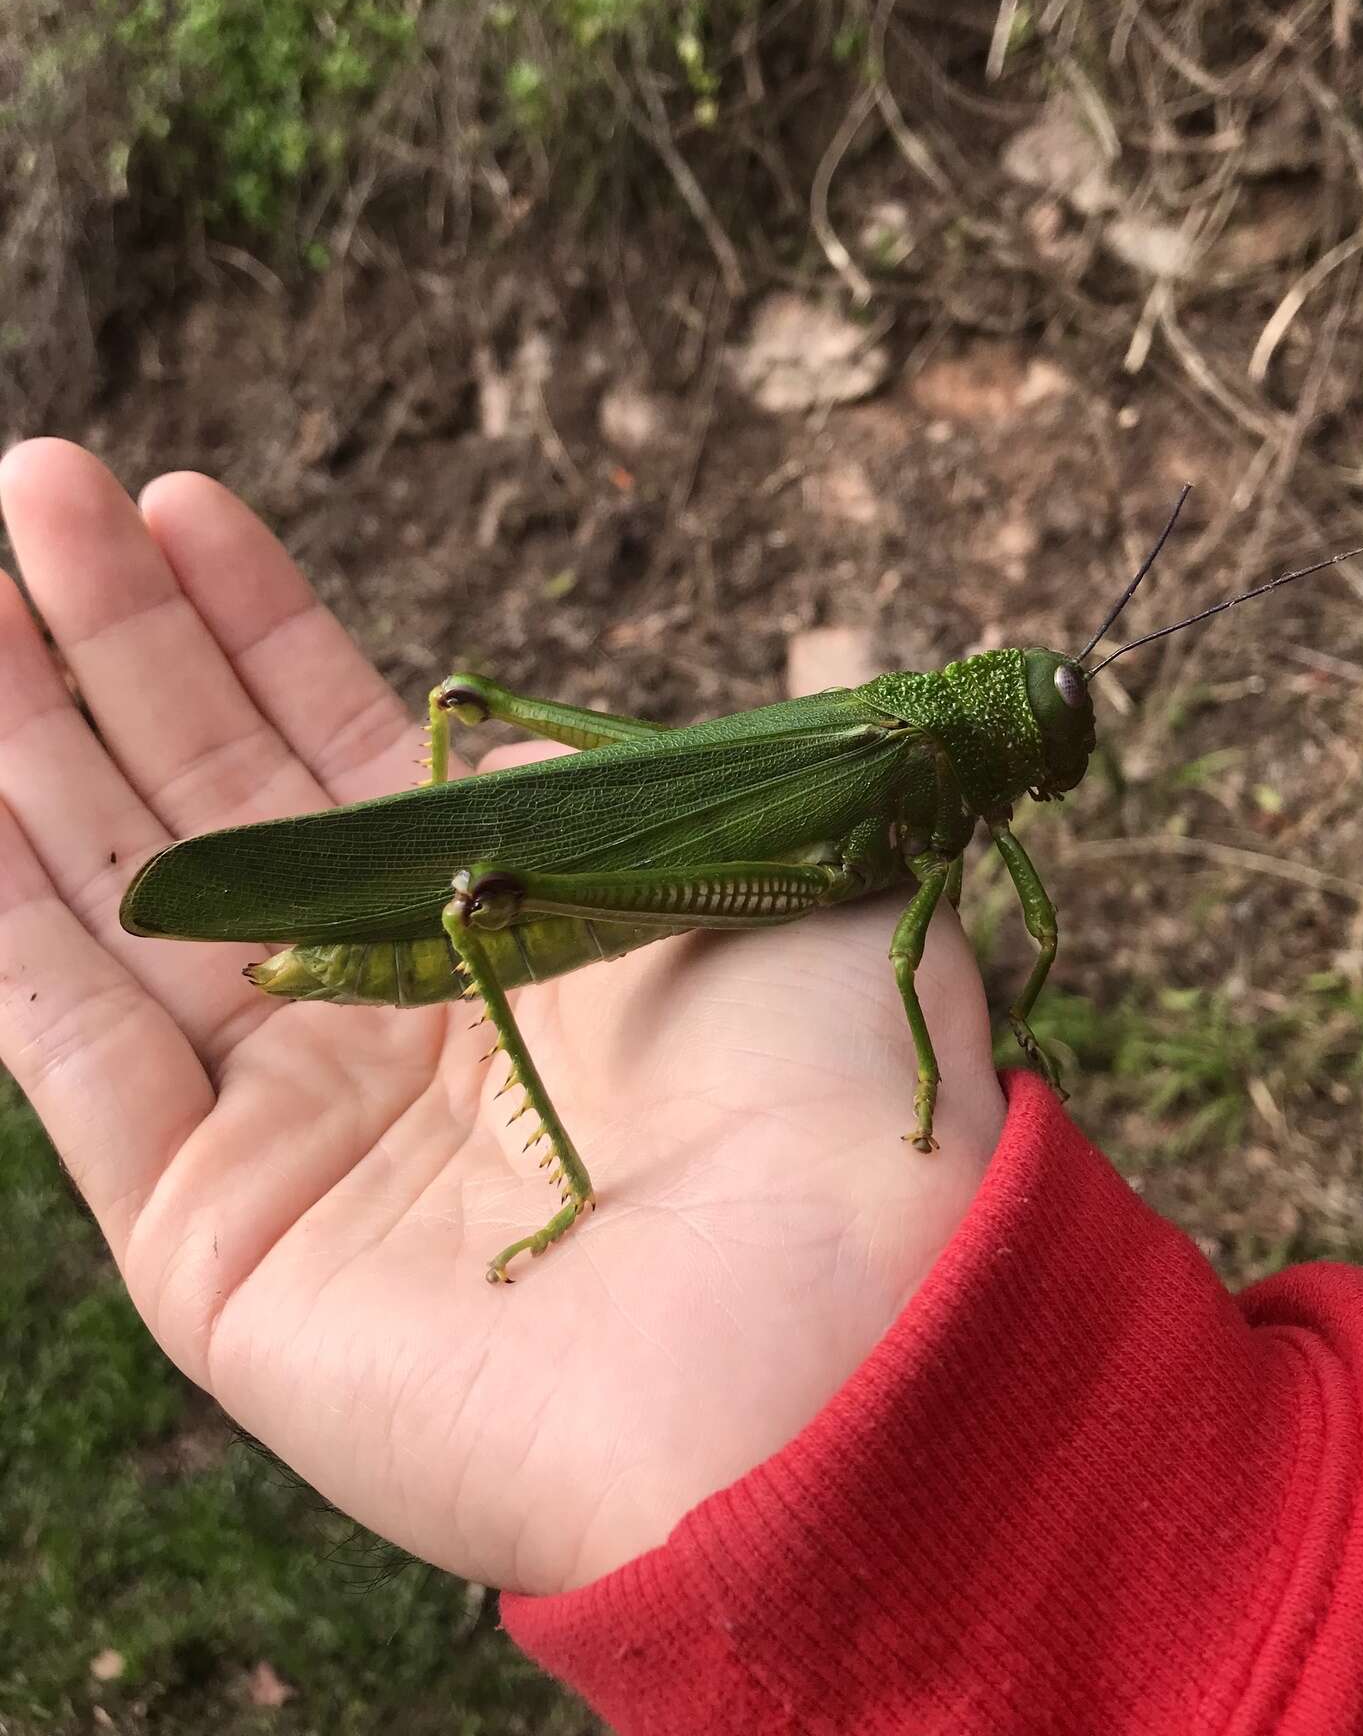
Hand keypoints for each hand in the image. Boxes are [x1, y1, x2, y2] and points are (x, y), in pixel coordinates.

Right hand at [0, 441, 1002, 1594]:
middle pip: (217, 793)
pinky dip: (7, 918)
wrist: (833, 1327)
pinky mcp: (214, 1248)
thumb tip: (498, 732)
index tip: (184, 500)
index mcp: (513, 921)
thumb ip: (605, 785)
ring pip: (119, 900)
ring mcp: (291, 1131)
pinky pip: (74, 1050)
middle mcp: (388, 1016)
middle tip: (40, 483)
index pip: (347, 744)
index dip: (260, 624)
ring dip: (33, 745)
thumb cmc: (826, 1085)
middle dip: (124, 638)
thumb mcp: (750, 861)